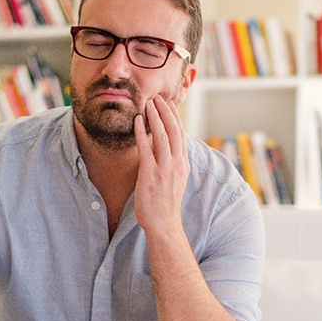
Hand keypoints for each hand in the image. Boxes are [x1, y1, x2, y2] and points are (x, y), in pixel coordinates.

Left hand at [134, 95, 189, 235]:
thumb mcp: (175, 180)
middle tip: (158, 97)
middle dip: (165, 112)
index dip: (175, 117)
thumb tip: (165, 150)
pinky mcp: (151, 174)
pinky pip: (147, 148)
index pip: (181, 134)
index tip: (169, 103)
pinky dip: (143, 132)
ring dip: (155, 117)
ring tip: (148, 103)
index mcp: (183, 164)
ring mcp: (165, 168)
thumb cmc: (165, 204)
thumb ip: (171, 164)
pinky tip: (138, 121)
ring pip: (162, 136)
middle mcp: (176, 163)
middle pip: (174, 131)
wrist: (164, 223)